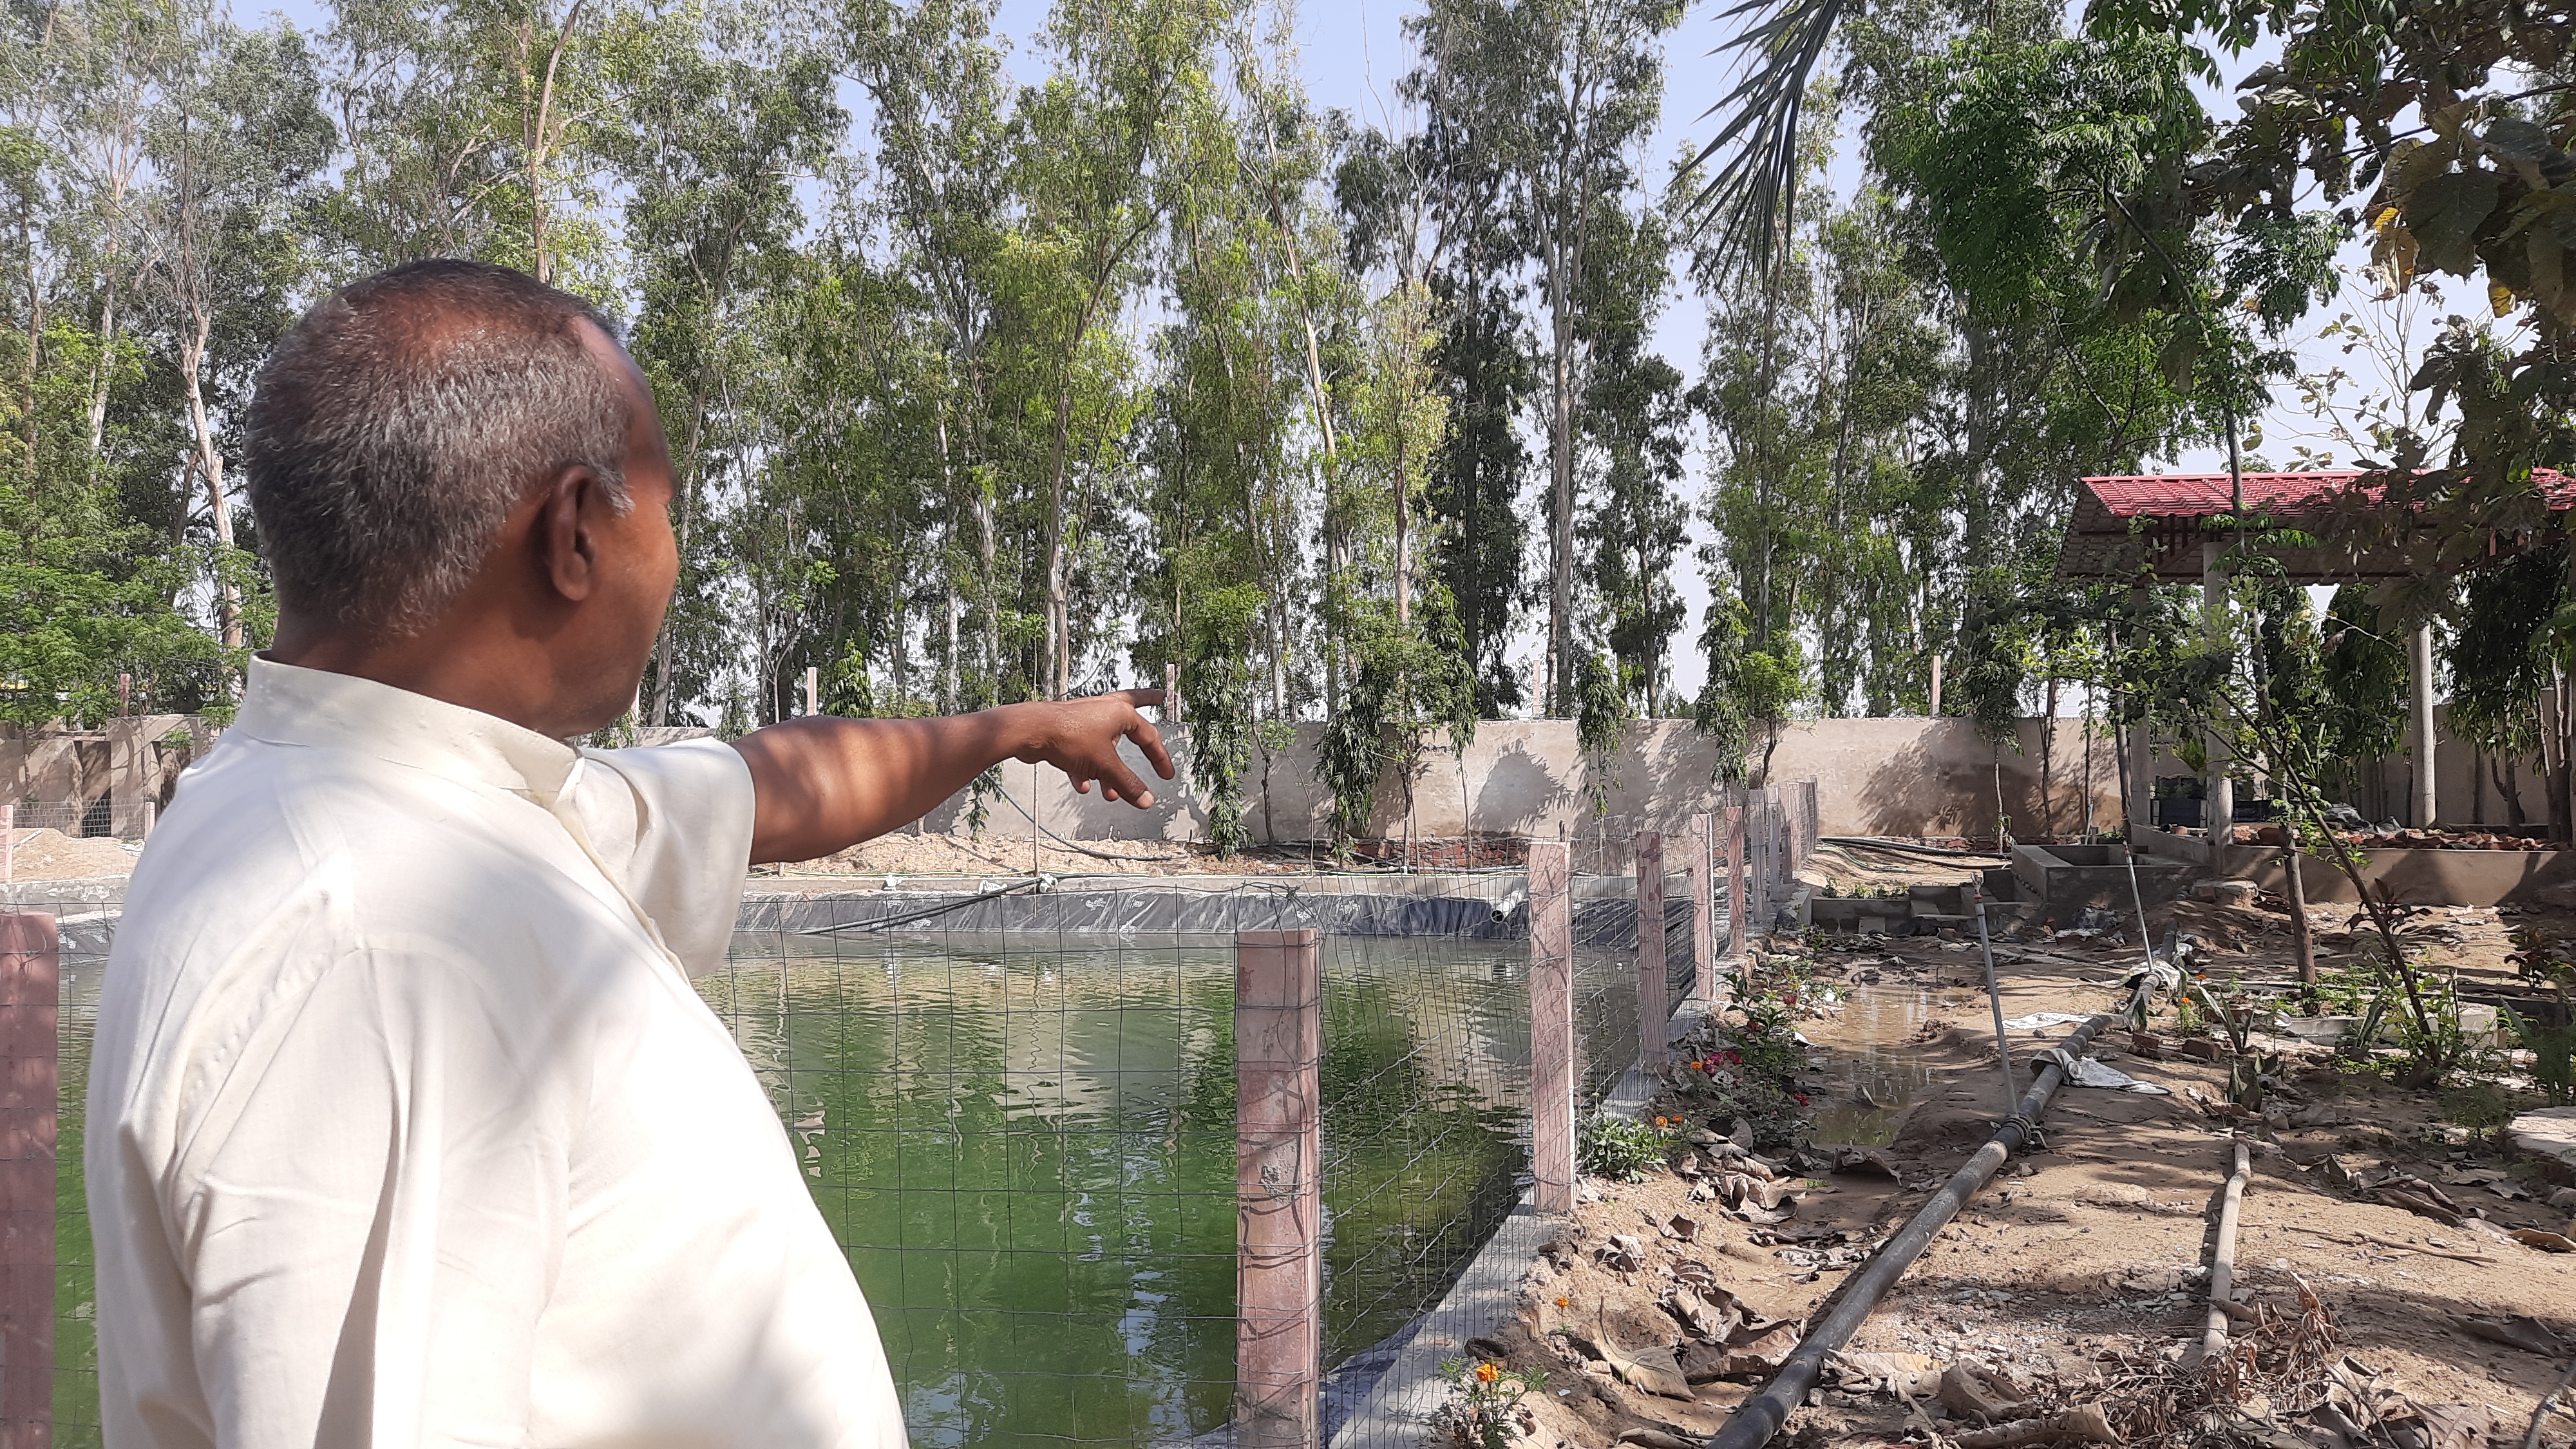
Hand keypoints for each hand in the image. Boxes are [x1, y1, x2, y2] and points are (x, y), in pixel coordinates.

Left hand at [1012, 690, 1175, 808]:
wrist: (1030, 732)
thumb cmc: (1067, 735)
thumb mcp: (1104, 765)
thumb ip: (1127, 784)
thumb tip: (1146, 799)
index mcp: (1120, 713)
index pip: (1149, 736)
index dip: (1160, 758)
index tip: (1166, 774)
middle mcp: (1104, 710)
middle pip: (1132, 709)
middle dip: (1147, 703)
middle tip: (1159, 696)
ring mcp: (1086, 719)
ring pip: (1105, 743)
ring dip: (1108, 770)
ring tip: (1111, 792)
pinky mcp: (1069, 731)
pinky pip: (1084, 753)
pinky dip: (1085, 770)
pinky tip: (1083, 786)